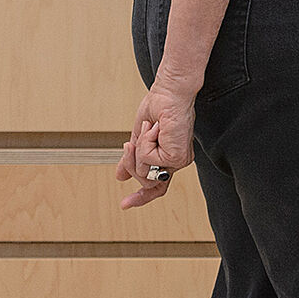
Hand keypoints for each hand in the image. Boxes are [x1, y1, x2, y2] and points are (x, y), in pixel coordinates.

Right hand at [115, 79, 196, 208]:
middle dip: (131, 161)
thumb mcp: (138, 138)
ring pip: (143, 173)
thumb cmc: (159, 107)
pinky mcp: (176, 157)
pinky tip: (155, 129)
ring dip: (138, 148)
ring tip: (149, 129)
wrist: (168, 93)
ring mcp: (178, 161)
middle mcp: (176, 162)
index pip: (158, 187)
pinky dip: (144, 141)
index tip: (124, 204)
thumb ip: (132, 159)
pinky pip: (146, 159)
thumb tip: (120, 177)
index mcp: (169, 158)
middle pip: (144, 181)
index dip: (141, 198)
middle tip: (132, 142)